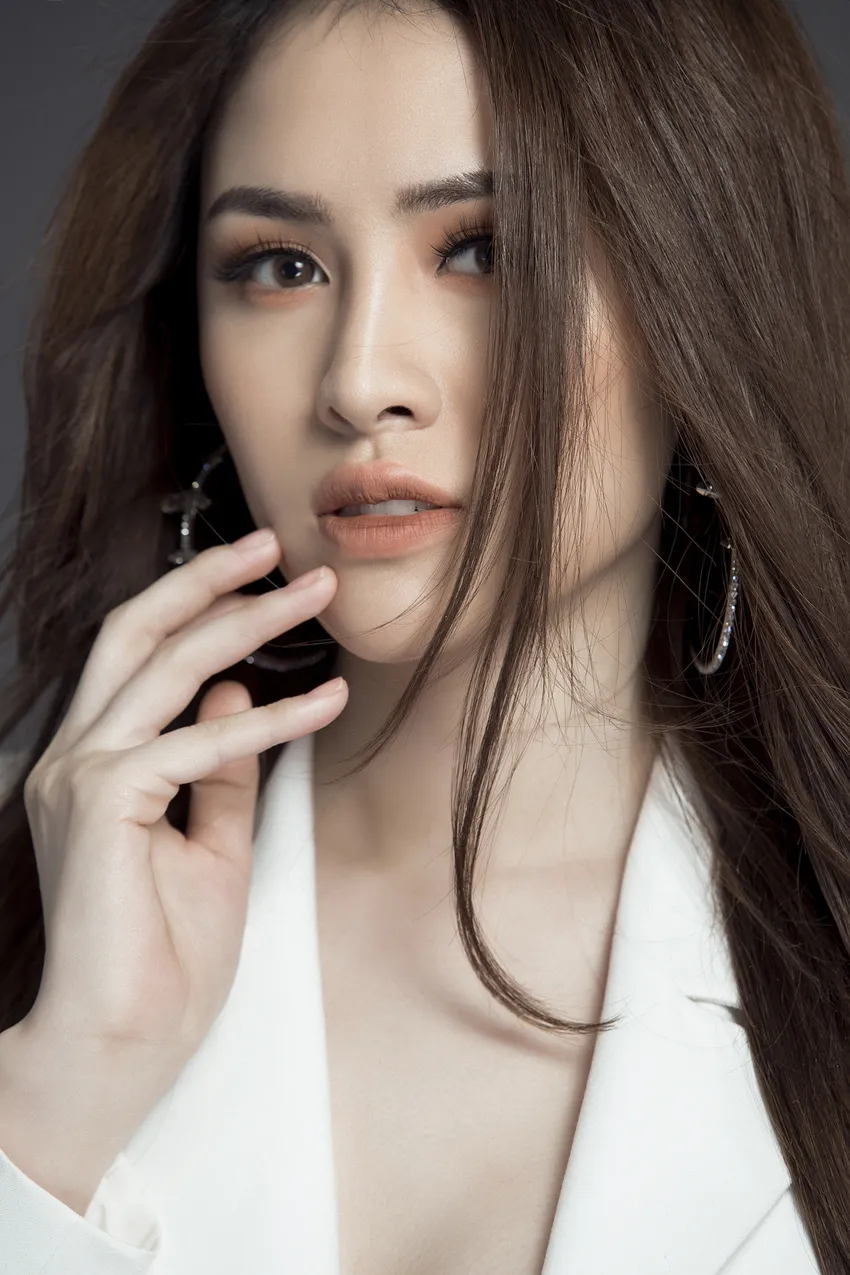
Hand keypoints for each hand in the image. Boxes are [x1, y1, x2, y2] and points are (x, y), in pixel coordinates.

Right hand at [19, 530, 345, 1074]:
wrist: (121, 1043)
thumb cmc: (163, 955)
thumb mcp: (210, 842)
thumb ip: (219, 766)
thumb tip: (235, 692)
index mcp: (92, 762)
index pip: (138, 656)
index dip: (197, 605)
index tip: (262, 574)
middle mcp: (73, 756)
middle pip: (137, 633)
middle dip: (209, 578)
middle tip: (278, 540)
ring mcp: (78, 775)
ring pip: (167, 667)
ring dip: (250, 621)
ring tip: (316, 591)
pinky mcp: (100, 804)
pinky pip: (198, 744)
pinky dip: (270, 720)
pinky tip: (327, 702)